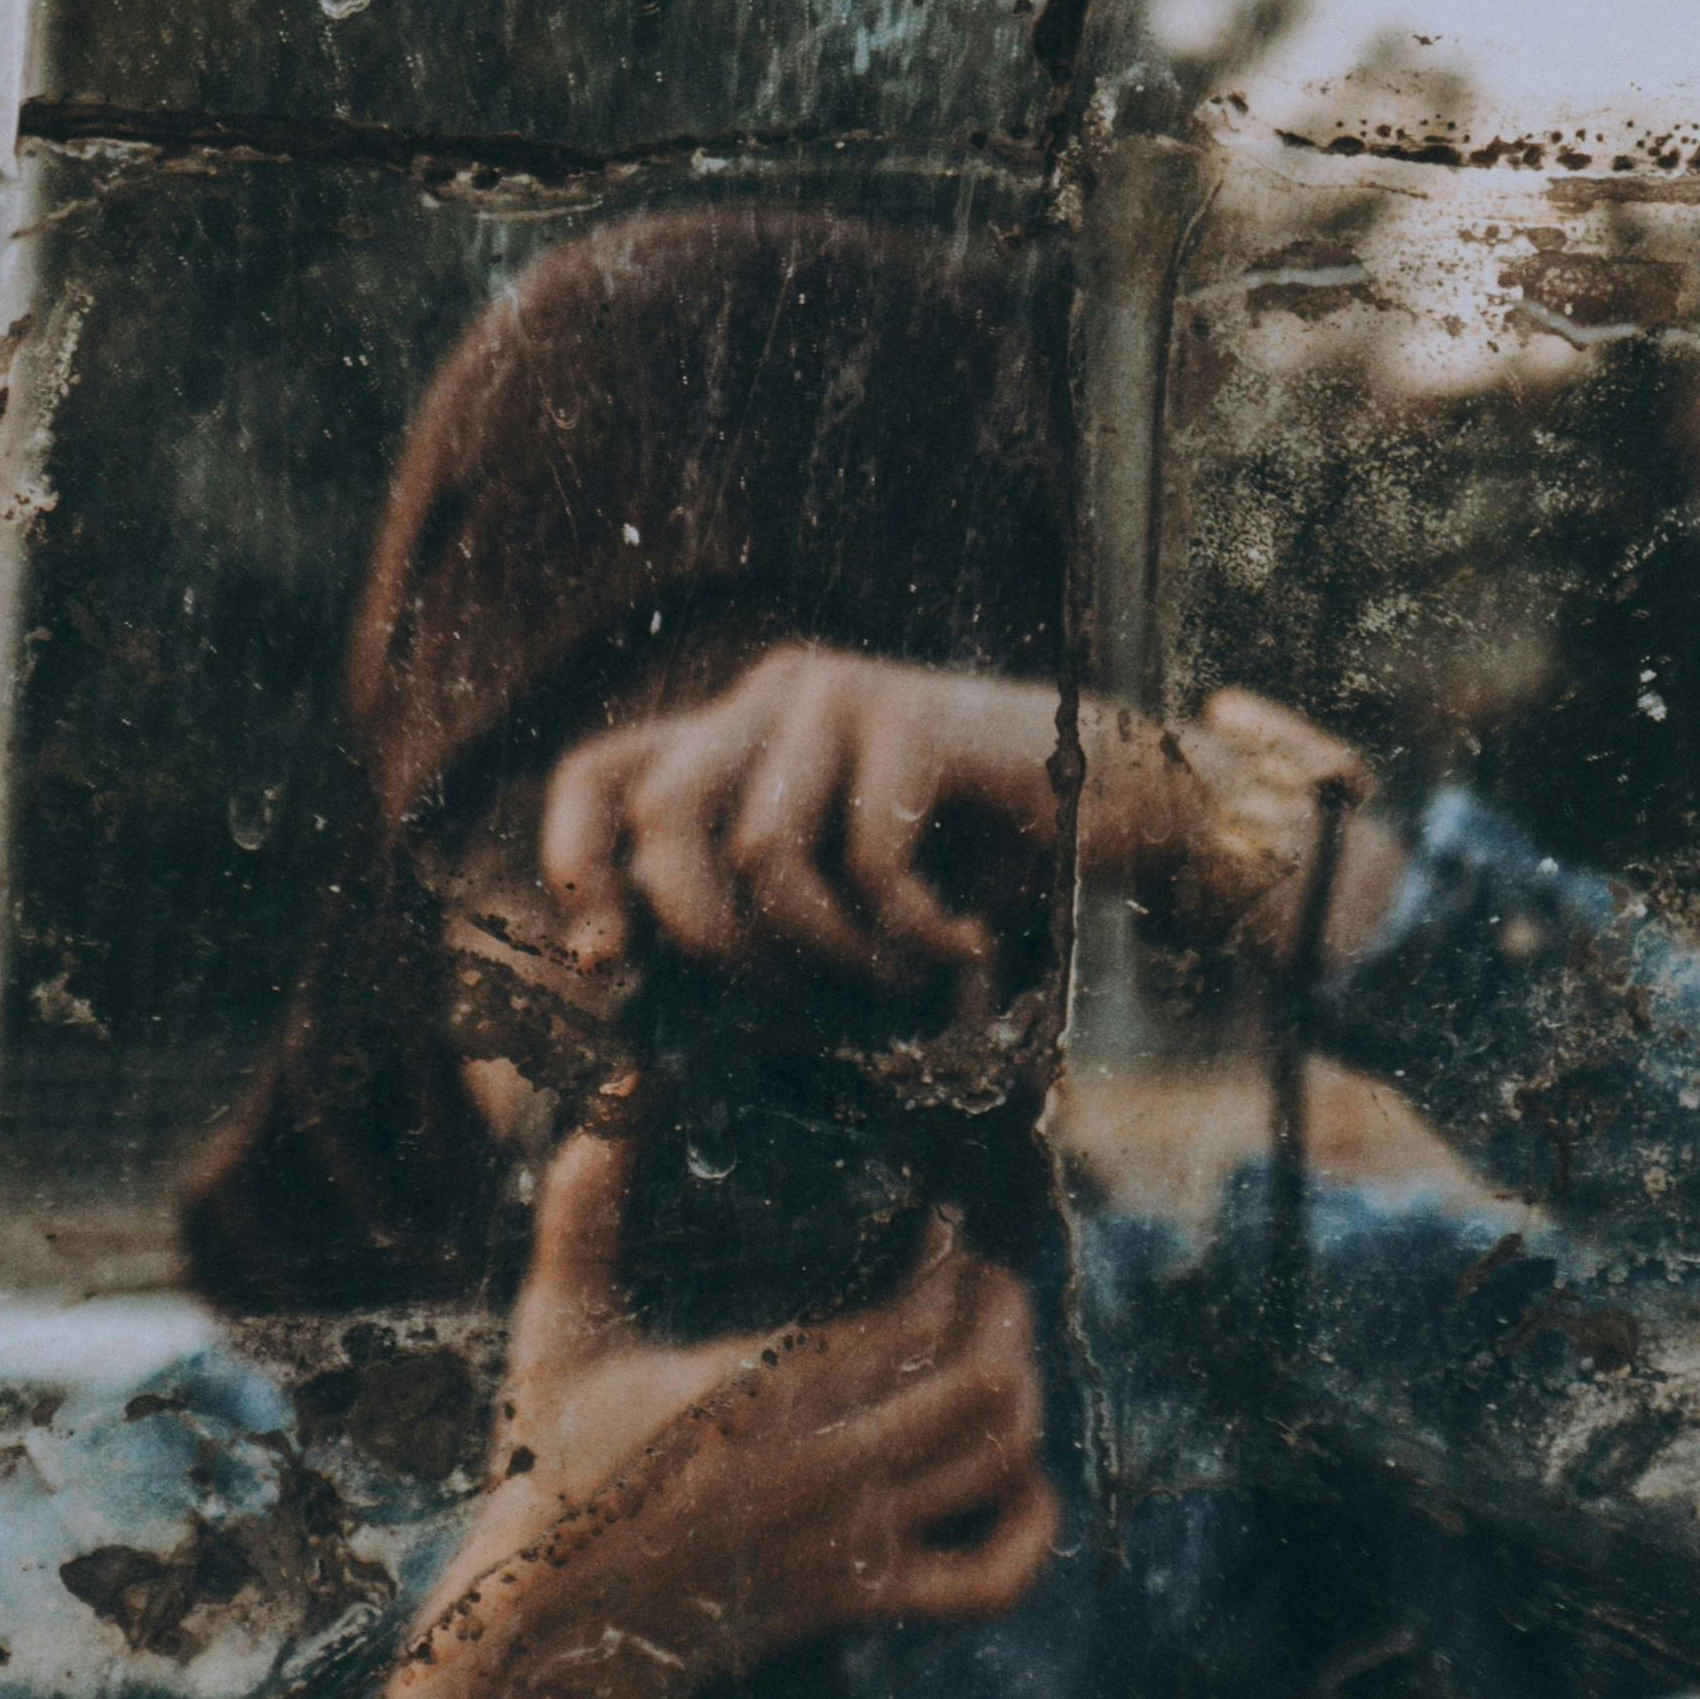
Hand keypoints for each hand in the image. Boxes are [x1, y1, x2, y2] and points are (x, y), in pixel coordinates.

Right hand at [382, 1130, 1057, 1698]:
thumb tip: (613, 1097)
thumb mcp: (555, 1330)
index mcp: (760, 1393)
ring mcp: (852, 1542)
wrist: (547, 1632)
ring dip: (1025, 1397)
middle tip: (992, 1277)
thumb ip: (581, 1213)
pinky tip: (1025, 1483)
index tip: (948, 1222)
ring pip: (999, 1464)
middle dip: (1007, 1317)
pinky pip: (986, 1585)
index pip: (915, 1318)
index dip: (956, 1262)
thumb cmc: (554, 1467)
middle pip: (983, 1384)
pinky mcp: (860, 1601)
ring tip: (1005, 1349)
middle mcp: (824, 1468)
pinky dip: (1030, 1534)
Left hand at [542, 647, 1057, 981]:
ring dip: (831, 951)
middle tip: (793, 1004)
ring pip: (763, 849)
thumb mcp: (843, 899)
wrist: (1124, 815)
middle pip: (664, 817)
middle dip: (712, 939)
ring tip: (899, 982)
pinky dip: (910, 934)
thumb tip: (630, 986)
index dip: (575, 864)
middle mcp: (775, 695)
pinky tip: (961, 948)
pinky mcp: (916, 715)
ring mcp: (843, 694)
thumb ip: (749, 917)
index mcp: (738, 734)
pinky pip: (868, 857)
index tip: (604, 960)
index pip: (598, 775)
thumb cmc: (976, 876)